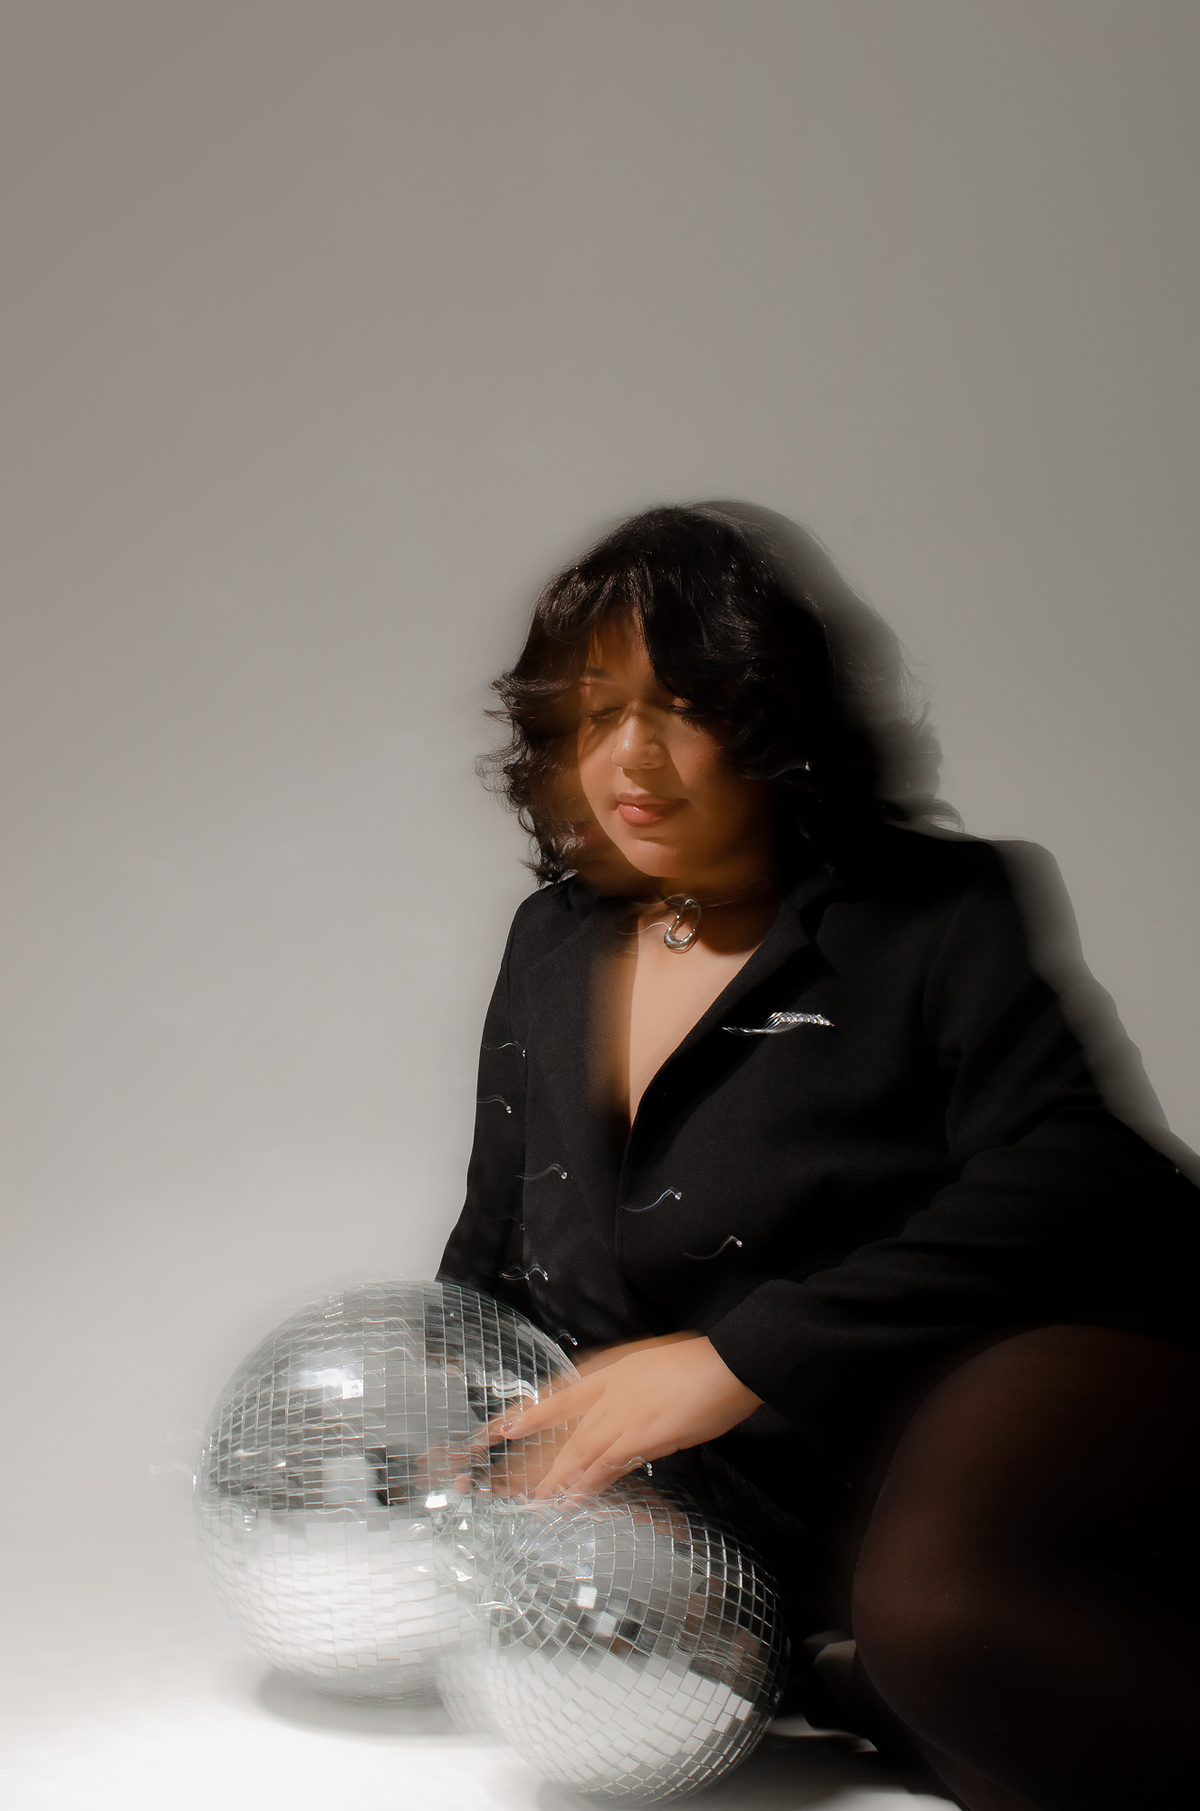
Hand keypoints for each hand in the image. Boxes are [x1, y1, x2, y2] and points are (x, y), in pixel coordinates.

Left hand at [482, 1335, 761, 1501]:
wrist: (729, 1363)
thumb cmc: (703, 1364)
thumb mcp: (657, 1366)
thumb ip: (635, 1388)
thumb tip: (628, 1413)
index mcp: (614, 1369)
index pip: (563, 1393)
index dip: (533, 1411)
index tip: (506, 1426)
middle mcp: (610, 1390)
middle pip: (561, 1425)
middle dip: (534, 1451)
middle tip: (507, 1475)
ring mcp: (622, 1412)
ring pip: (578, 1449)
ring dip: (555, 1475)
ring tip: (534, 1497)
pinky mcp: (639, 1435)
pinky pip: (604, 1464)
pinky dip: (586, 1483)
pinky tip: (571, 1499)